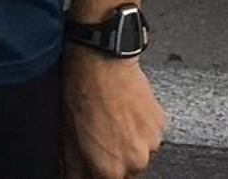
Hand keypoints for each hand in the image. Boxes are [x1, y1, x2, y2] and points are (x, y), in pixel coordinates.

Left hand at [62, 48, 163, 177]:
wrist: (101, 59)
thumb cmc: (82, 91)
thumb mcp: (67, 135)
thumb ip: (75, 166)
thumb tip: (75, 177)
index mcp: (110, 168)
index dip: (96, 171)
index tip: (92, 160)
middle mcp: (135, 161)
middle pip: (124, 172)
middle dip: (112, 159)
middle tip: (99, 135)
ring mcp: (151, 143)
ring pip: (138, 153)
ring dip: (127, 143)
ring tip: (111, 119)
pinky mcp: (160, 125)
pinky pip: (148, 135)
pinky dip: (138, 128)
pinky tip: (122, 110)